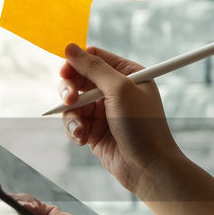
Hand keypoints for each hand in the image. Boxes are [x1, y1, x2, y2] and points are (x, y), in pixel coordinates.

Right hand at [58, 43, 184, 197]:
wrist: (148, 167)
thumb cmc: (142, 125)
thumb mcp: (120, 89)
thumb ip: (94, 68)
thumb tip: (70, 48)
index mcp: (126, 74)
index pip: (94, 58)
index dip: (76, 62)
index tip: (65, 72)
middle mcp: (113, 90)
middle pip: (78, 78)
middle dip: (69, 89)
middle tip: (69, 99)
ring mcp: (102, 110)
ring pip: (72, 103)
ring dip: (71, 115)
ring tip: (80, 129)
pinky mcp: (93, 130)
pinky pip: (73, 122)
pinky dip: (74, 129)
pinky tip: (82, 138)